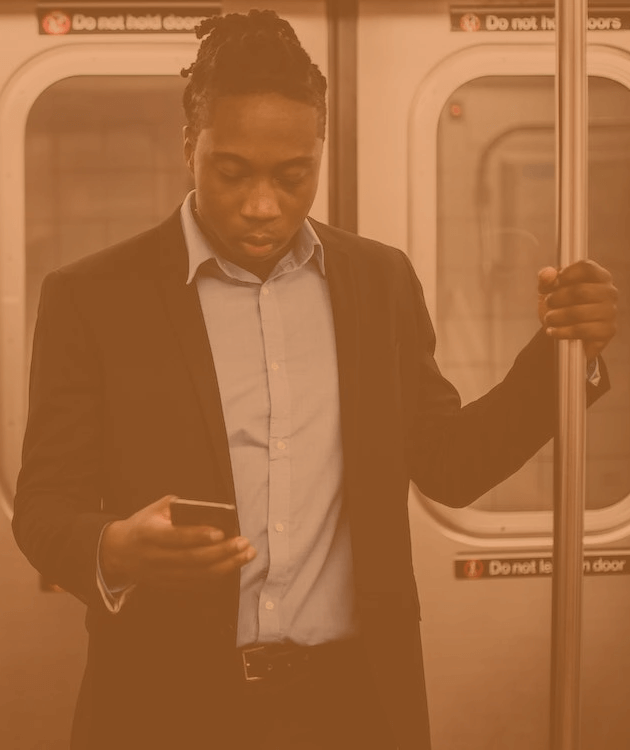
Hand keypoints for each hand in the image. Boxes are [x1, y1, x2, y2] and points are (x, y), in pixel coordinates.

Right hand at [99, 495, 255, 590]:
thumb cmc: (142, 525)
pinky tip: (233, 565)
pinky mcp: (169, 585)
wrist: (118, 553)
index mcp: (149, 534)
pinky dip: (218, 576)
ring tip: (246, 554)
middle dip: (222, 552)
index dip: (199, 536)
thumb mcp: (154, 509)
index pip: (176, 537)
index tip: (221, 532)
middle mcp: (155, 558)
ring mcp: (162, 575)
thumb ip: (177, 506)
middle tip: (244, 543)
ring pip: (198, 575)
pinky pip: (197, 583)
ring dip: (227, 566)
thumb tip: (207, 510)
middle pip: (193, 559)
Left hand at [538, 260, 617, 362]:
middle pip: (580, 291)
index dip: (566, 275)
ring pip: (578, 313)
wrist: (567, 335)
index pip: (586, 268)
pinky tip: (552, 331)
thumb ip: (546, 279)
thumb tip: (548, 274)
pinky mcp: (607, 331)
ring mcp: (610, 312)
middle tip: (548, 303)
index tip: (553, 284)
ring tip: (548, 319)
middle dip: (557, 298)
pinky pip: (581, 330)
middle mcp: (609, 292)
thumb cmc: (560, 306)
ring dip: (556, 317)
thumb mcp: (549, 290)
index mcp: (599, 276)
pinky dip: (562, 332)